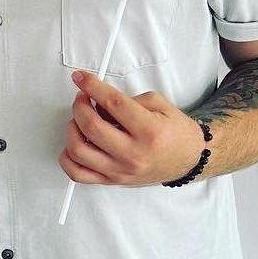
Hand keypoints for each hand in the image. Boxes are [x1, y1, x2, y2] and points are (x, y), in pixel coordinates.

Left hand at [59, 70, 206, 187]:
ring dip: (72, 128)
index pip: (113, 103)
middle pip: (91, 126)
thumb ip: (128, 99)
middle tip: (82, 98)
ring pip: (79, 151)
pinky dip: (68, 158)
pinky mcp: (113, 180)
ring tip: (80, 120)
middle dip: (79, 105)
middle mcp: (134, 154)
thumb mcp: (160, 104)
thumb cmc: (176, 132)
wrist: (189, 160)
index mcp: (149, 130)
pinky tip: (75, 143)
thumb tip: (98, 99)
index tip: (81, 77)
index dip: (92, 86)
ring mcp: (121, 170)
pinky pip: (78, 174)